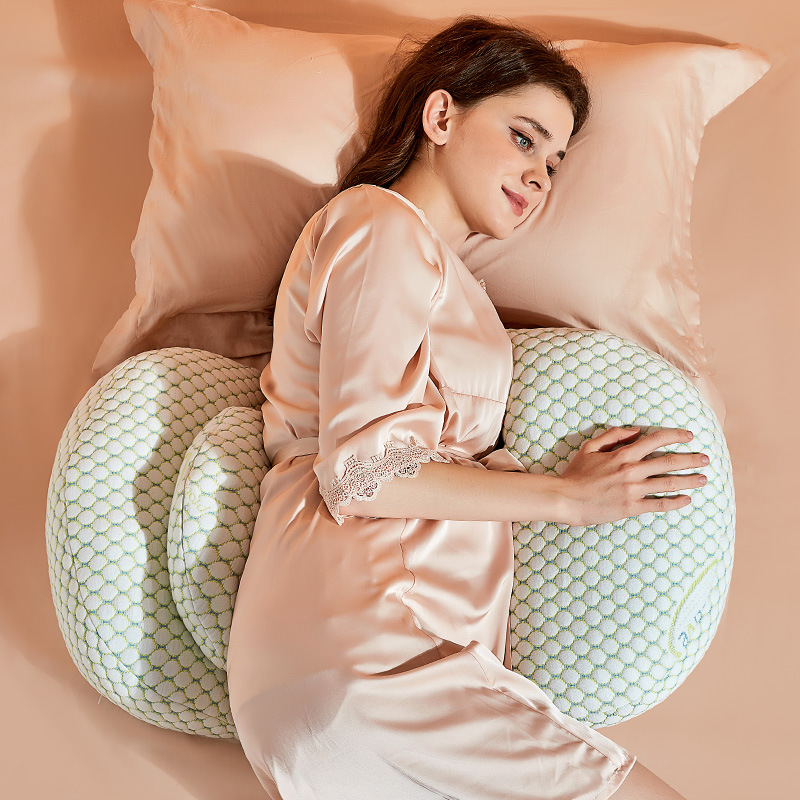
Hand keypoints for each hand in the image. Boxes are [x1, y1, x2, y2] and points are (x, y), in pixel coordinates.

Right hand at [558, 427, 708, 525]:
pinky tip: (687, 499)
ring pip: (668, 483)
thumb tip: (634, 430)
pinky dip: (675, 502)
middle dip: (691, 459)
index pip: (655, 440)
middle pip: (669, 462)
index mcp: (622, 454)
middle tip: (706, 459)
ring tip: (703, 478)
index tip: (689, 436)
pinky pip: (659, 504)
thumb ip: (613, 436)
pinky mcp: (631, 507)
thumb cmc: (576, 473)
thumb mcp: (589, 447)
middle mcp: (631, 471)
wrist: (566, 499)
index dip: (675, 436)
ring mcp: (633, 490)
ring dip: (689, 480)